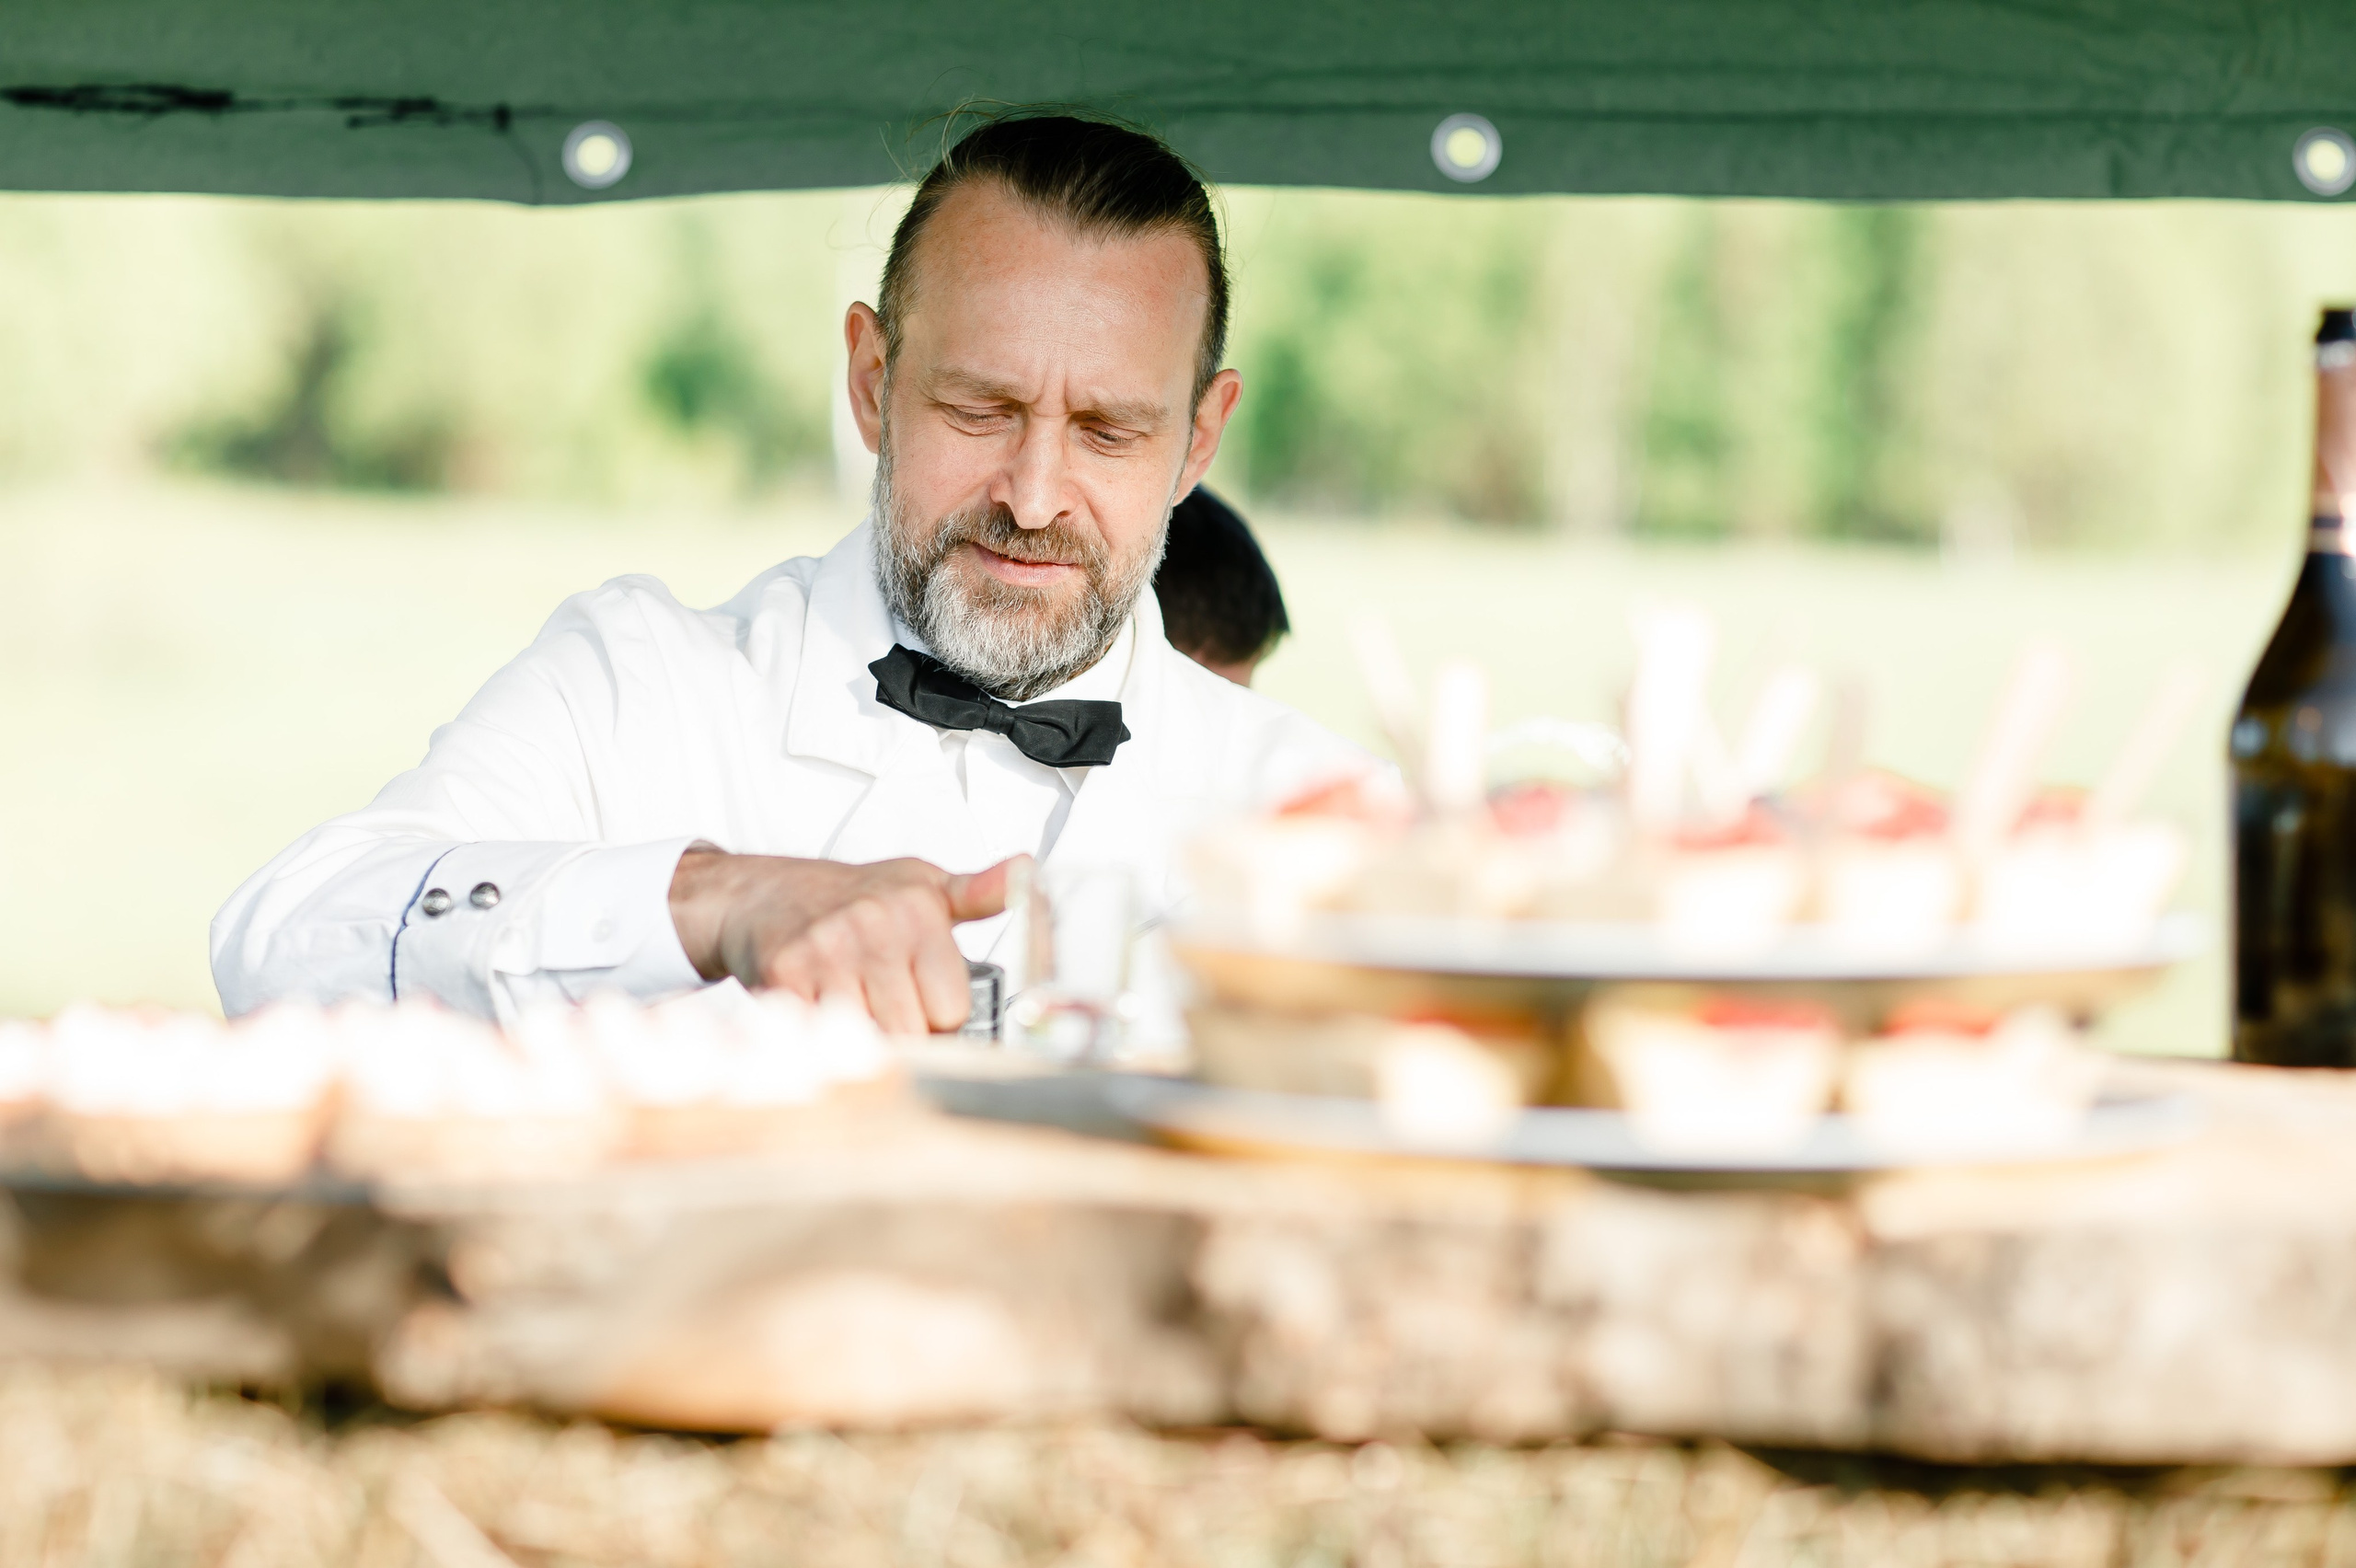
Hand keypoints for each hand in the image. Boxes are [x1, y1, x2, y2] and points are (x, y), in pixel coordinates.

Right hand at [667, 849, 1015, 1034]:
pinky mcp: (785, 977)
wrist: (763, 893)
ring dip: (864, 1037)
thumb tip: (1029, 872)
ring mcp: (826, 952)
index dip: (938, 1014)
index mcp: (917, 909)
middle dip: (903, 1032)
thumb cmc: (853, 896)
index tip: (921, 998)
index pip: (952, 1007)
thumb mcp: (921, 884)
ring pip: (870, 1040)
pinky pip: (822, 1037)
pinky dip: (823, 1035)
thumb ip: (980, 893)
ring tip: (854, 1003)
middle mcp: (874, 926)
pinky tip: (821, 1006)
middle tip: (883, 1003)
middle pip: (913, 1032)